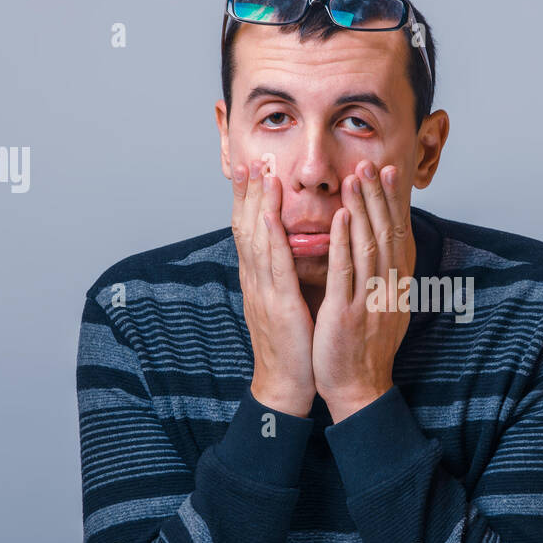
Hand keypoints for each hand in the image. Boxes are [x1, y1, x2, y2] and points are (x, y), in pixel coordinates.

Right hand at [231, 157, 314, 416]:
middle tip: (249, 157)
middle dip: (248, 192)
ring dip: (256, 202)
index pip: (251, 231)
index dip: (249, 199)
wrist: (286, 384)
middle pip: (247, 227)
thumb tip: (295, 250)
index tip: (253, 170)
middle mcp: (256, 280)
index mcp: (260, 280)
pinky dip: (270, 235)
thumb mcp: (288, 303)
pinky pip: (273, 264)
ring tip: (259, 171)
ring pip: (256, 238)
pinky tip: (269, 212)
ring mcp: (263, 290)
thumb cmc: (294, 345)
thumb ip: (288, 276)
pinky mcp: (277, 304)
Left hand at [312, 159, 414, 422]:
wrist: (358, 389)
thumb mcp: (386, 310)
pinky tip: (340, 218)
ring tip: (356, 179)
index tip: (390, 175)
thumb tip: (391, 251)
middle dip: (380, 197)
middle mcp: (389, 290)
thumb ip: (387, 279)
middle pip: (387, 235)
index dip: (395, 204)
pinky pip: (347, 273)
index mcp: (397, 288)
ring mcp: (370, 301)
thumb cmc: (365, 350)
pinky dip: (344, 242)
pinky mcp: (347, 314)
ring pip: (369, 246)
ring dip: (363, 209)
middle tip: (372, 164)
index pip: (399, 236)